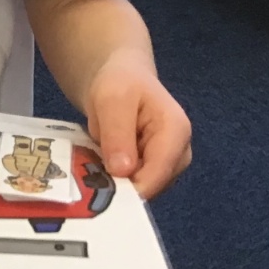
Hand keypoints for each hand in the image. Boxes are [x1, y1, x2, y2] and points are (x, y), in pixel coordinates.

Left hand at [84, 53, 191, 200]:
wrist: (121, 79)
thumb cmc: (119, 83)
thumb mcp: (111, 99)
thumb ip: (117, 133)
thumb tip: (123, 172)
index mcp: (176, 131)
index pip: (158, 173)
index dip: (130, 187)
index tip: (100, 188)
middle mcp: (179, 153)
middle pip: (151, 186)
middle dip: (121, 185)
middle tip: (89, 175)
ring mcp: (169, 165)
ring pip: (141, 190)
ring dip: (116, 183)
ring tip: (93, 166)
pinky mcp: (155, 172)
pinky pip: (135, 187)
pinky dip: (115, 181)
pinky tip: (100, 167)